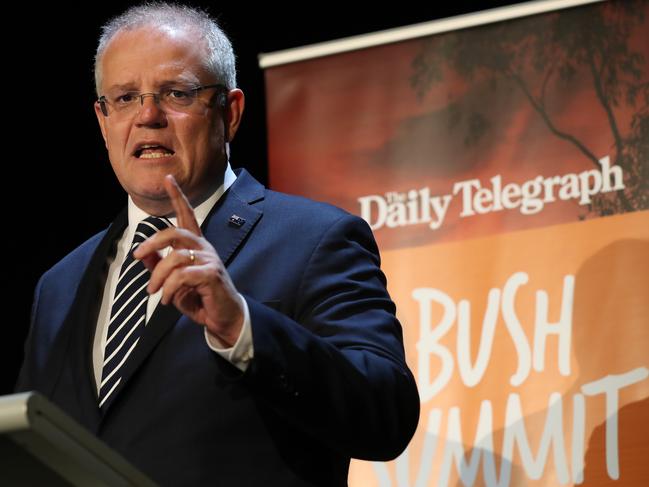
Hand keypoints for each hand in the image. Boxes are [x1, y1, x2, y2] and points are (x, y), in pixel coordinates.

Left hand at [133, 174, 243, 346]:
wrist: (222, 318)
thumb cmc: (200, 298)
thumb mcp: (173, 283)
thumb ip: (159, 266)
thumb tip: (144, 254)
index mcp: (196, 246)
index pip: (187, 215)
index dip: (178, 196)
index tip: (168, 178)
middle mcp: (204, 248)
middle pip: (174, 232)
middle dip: (152, 241)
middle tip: (137, 255)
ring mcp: (209, 259)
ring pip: (174, 257)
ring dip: (158, 277)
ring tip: (153, 293)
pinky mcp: (211, 274)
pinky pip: (181, 276)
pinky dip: (168, 289)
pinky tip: (167, 300)